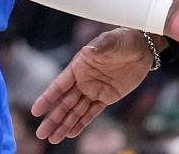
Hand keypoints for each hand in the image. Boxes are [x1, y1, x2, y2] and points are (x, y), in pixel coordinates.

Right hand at [30, 27, 150, 143]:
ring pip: (76, 111)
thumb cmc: (124, 39)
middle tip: (41, 134)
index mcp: (79, 66)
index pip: (59, 85)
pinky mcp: (106, 97)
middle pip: (64, 103)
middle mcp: (83, 80)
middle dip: (53, 118)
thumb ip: (101, 47)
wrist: (142, 47)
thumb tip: (89, 50)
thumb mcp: (113, 41)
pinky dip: (81, 123)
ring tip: (53, 139)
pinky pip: (92, 113)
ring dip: (64, 125)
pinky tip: (71, 133)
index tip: (36, 111)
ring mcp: (94, 90)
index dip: (47, 98)